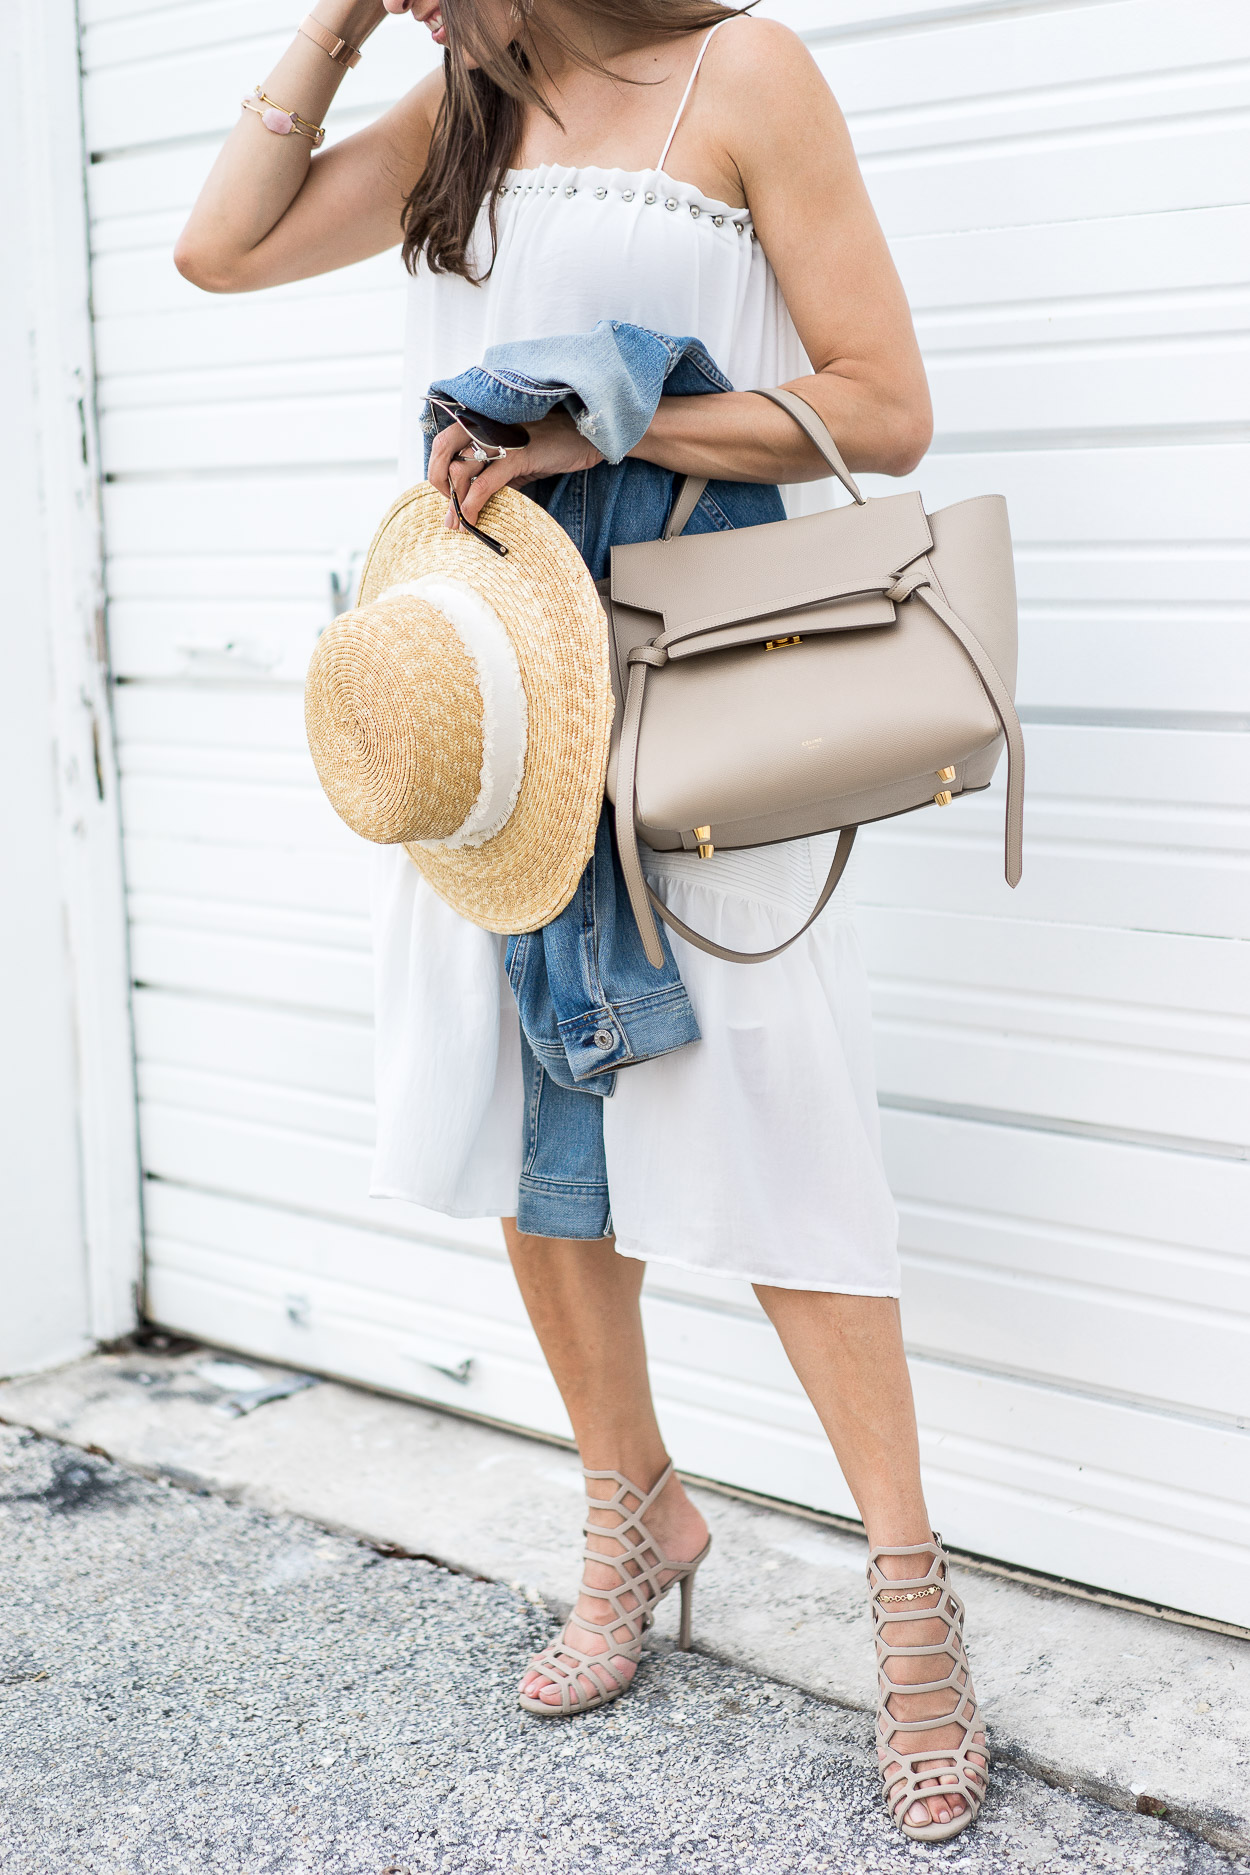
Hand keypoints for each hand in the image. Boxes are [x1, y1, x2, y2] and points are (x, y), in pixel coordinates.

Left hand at [427, 408, 604, 529]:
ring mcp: (501, 439)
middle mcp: (487, 425)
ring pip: (461, 469)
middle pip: (443, 450)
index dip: (437, 468)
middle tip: (449, 511)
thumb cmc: (552, 445)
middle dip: (439, 483)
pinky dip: (473, 504)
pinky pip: (486, 482)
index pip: (444, 442)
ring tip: (458, 525)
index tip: (446, 494)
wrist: (586, 436)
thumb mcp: (515, 457)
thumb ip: (493, 471)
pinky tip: (472, 520)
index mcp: (483, 421)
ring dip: (455, 502)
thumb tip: (471, 497)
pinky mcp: (517, 454)